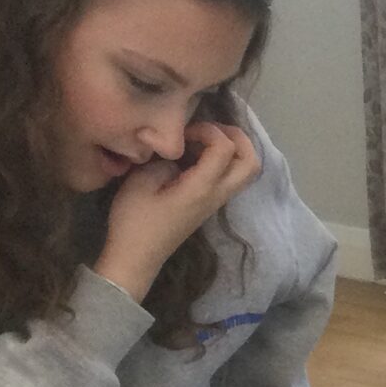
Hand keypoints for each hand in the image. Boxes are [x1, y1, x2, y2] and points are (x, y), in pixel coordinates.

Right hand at [96, 119, 261, 302]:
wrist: (136, 257)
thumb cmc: (134, 221)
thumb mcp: (140, 182)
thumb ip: (164, 161)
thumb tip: (179, 154)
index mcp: (201, 188)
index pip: (225, 148)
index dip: (208, 130)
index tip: (185, 132)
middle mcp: (217, 195)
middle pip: (251, 162)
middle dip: (238, 138)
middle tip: (212, 129)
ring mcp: (216, 202)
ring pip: (245, 172)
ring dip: (233, 150)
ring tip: (205, 140)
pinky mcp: (209, 205)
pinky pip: (230, 178)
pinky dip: (224, 161)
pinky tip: (197, 155)